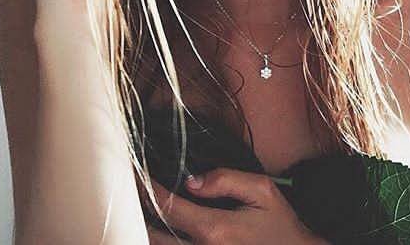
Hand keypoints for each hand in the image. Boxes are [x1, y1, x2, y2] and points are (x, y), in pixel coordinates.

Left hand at [143, 167, 324, 243]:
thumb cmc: (281, 227)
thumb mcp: (262, 192)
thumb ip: (226, 179)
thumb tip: (191, 180)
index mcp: (215, 230)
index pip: (167, 207)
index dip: (147, 188)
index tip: (136, 172)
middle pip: (153, 236)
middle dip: (139, 212)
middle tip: (129, 190)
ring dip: (148, 230)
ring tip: (142, 208)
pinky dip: (164, 241)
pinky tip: (162, 228)